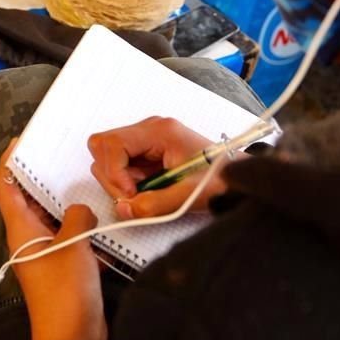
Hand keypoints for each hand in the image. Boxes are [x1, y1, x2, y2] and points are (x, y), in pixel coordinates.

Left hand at [0, 138, 107, 339]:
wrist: (73, 335)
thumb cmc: (65, 290)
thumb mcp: (74, 245)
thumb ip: (77, 215)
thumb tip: (79, 207)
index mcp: (20, 228)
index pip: (4, 186)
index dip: (8, 161)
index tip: (21, 140)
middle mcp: (28, 236)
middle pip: (27, 197)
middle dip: (40, 174)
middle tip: (60, 152)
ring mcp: (44, 250)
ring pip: (49, 214)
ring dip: (63, 197)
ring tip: (82, 174)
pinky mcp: (61, 262)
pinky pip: (66, 232)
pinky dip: (78, 219)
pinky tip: (97, 209)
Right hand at [88, 117, 227, 219]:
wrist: (236, 179)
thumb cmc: (219, 180)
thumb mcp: (188, 195)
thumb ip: (154, 205)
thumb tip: (124, 209)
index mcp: (159, 131)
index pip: (111, 143)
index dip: (114, 172)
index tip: (129, 194)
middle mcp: (149, 130)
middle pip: (103, 146)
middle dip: (112, 176)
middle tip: (134, 196)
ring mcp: (146, 140)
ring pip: (107, 157)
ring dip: (118, 180)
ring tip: (144, 192)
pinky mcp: (146, 152)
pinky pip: (121, 165)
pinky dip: (126, 182)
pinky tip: (147, 189)